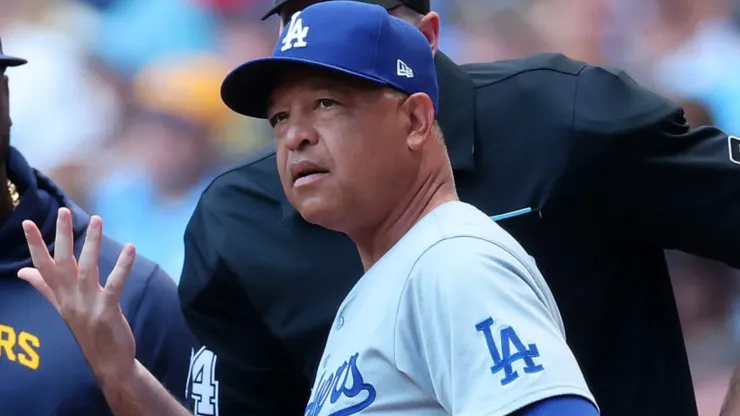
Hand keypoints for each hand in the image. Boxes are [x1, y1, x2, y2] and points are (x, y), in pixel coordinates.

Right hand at [18, 208, 136, 384]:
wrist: (108, 363)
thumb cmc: (88, 331)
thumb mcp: (63, 308)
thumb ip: (45, 288)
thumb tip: (22, 273)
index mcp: (61, 296)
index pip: (43, 267)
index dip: (35, 245)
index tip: (27, 223)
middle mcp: (70, 298)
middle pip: (62, 263)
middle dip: (62, 236)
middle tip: (63, 211)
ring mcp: (87, 305)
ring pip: (87, 268)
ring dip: (92, 243)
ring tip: (97, 219)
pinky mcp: (107, 311)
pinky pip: (114, 284)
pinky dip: (122, 266)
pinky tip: (130, 248)